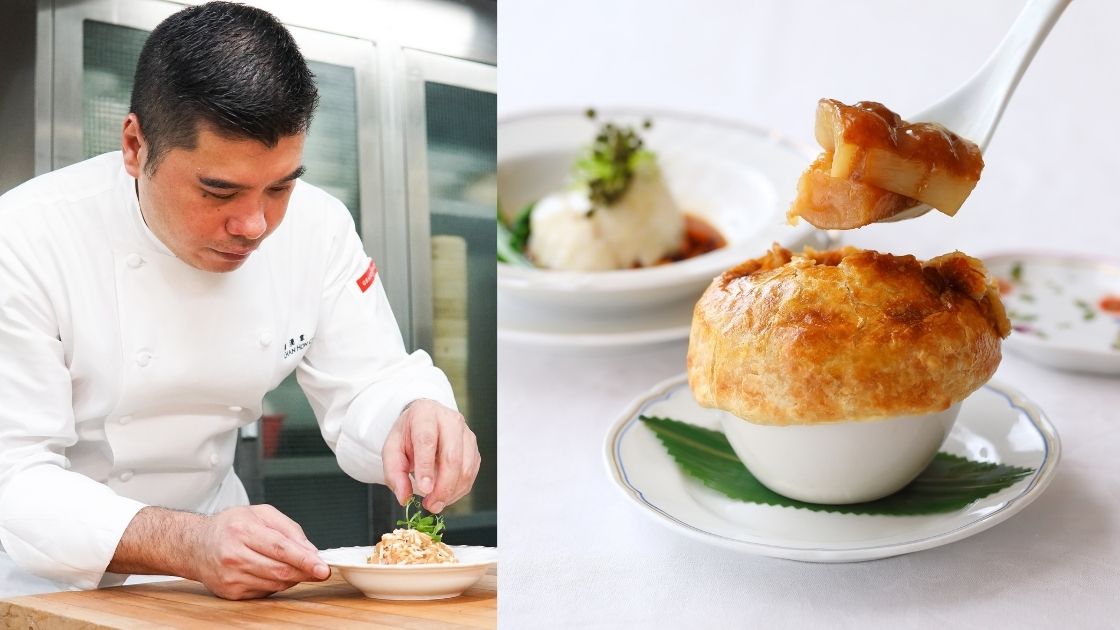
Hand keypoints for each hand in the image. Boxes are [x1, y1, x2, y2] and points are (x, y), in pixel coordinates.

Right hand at [190, 504, 328, 599]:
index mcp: (242, 530)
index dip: (305, 560)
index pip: (280, 548)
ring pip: (275, 583)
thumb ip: (289, 528)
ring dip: (293, 578)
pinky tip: (275, 572)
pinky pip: (265, 592)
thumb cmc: (230, 526)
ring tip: (296, 567)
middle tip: (320, 570)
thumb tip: (310, 550)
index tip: (322, 567)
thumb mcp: (260, 513)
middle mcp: (234, 555)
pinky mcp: (231, 592)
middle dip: (305, 572)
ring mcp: (231, 577)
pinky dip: (277, 584)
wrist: (195, 545)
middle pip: (280, 570)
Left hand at [382, 399, 479, 512]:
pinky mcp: (474, 448)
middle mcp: (450, 420)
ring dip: (452, 492)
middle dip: (442, 486)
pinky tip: (445, 495)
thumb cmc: (409, 435)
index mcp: (425, 414)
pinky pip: (471, 473)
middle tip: (430, 504)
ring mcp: (466, 433)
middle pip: (452, 457)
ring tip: (435, 503)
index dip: (426, 466)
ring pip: (466, 467)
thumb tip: (404, 496)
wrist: (424, 424)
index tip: (423, 489)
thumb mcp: (392, 450)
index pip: (427, 440)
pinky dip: (459, 490)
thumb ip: (394, 473)